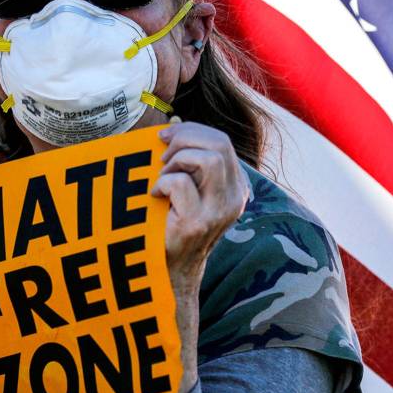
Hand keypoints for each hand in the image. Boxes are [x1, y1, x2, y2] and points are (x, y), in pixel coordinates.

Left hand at [152, 122, 248, 289]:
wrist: (169, 268)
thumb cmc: (174, 221)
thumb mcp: (190, 186)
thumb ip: (190, 159)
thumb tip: (173, 124)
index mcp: (236, 185)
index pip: (222, 141)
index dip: (192, 131)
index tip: (165, 137)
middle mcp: (235, 197)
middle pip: (220, 143)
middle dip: (185, 138)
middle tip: (161, 154)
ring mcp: (220, 211)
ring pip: (210, 159)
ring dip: (177, 159)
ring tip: (162, 175)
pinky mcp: (199, 222)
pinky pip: (181, 183)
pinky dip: (163, 182)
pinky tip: (155, 195)